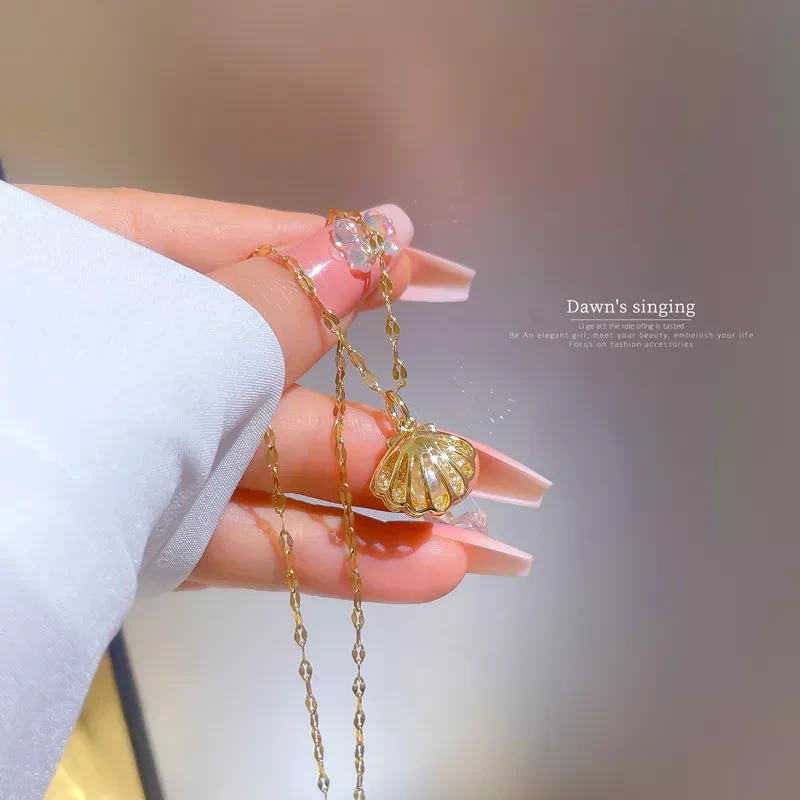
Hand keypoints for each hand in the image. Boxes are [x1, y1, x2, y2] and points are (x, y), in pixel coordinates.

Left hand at [26, 185, 547, 601]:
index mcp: (134, 265)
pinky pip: (261, 541)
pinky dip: (340, 559)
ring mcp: (156, 451)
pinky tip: (420, 571)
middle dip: (413, 437)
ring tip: (480, 542)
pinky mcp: (151, 534)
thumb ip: (279, 294)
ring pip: (296, 483)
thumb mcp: (171, 322)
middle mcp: (152, 356)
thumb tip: (377, 237)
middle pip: (310, 390)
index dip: (370, 265)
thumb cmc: (41, 376)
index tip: (446, 278)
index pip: (274, 248)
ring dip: (392, 518)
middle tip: (502, 470)